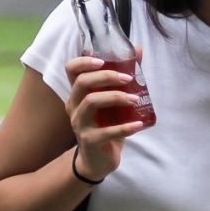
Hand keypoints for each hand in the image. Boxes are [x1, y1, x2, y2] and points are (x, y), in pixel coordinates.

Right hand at [64, 51, 149, 182]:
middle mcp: (74, 106)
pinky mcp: (89, 141)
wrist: (99, 160)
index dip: (83, 62)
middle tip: (128, 78)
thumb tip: (139, 50)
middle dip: (106, 77)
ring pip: (91, 102)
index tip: (102, 60)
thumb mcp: (114, 101)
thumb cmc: (106, 125)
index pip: (70, 70)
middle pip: (82, 83)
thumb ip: (124, 78)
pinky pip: (106, 132)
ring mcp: (79, 124)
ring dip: (116, 97)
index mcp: (78, 93)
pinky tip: (139, 125)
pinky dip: (125, 127)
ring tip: (135, 99)